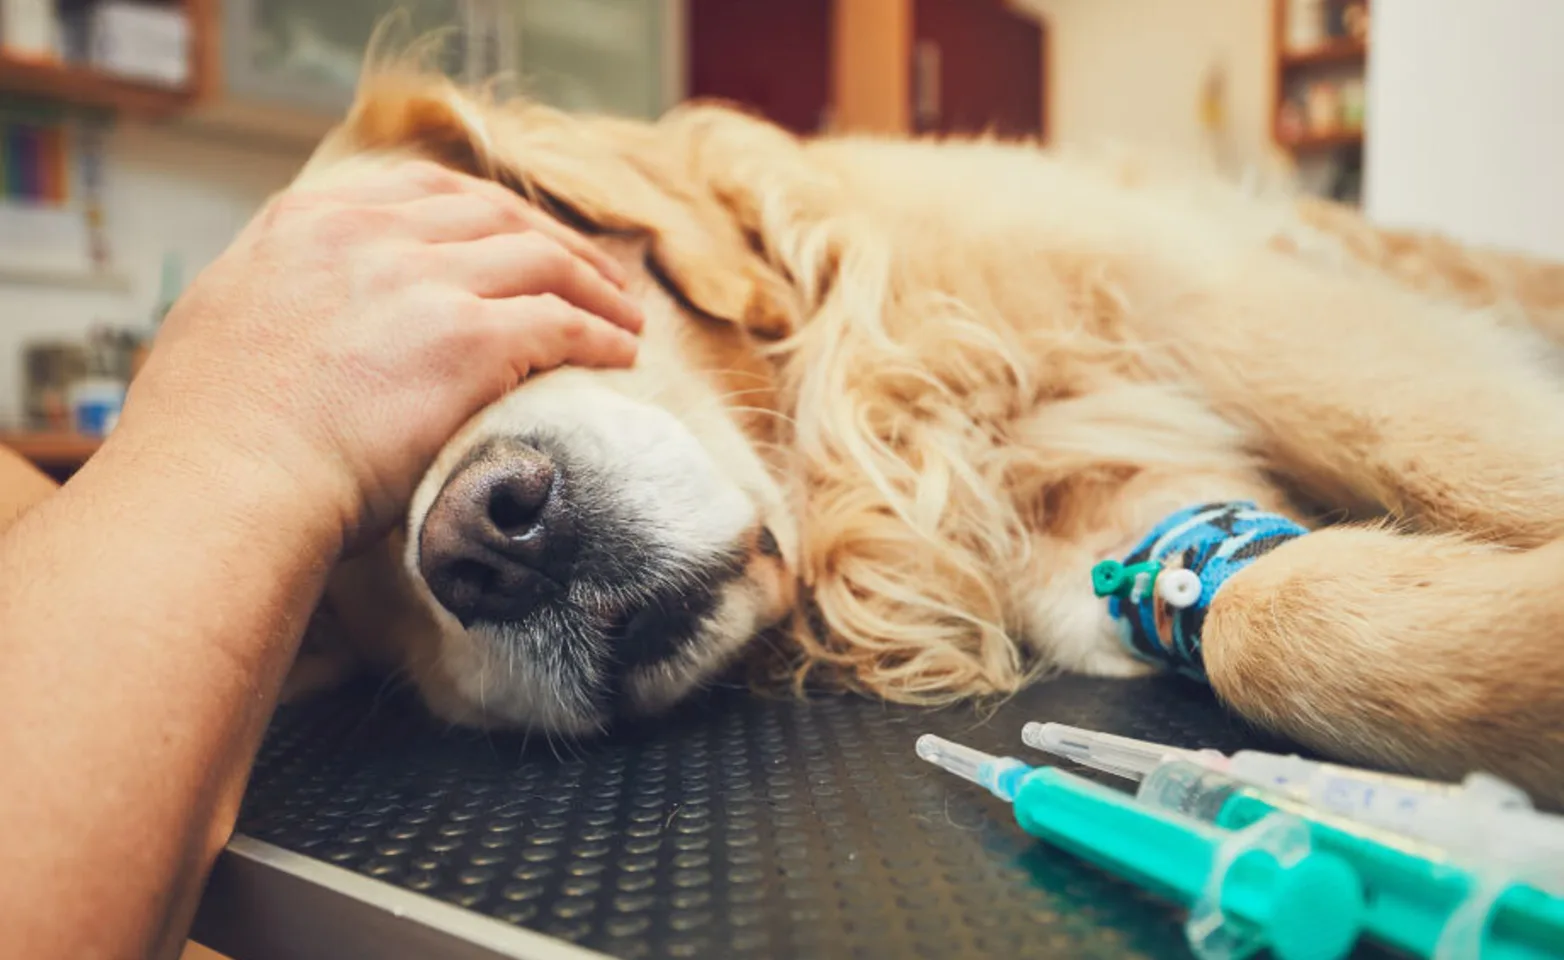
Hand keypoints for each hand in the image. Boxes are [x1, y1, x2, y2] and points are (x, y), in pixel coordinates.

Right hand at [120, 159, 642, 549]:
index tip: (520, 236)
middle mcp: (369, 235)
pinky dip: (600, 335)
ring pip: (540, 260)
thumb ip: (280, 302)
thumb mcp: (223, 326)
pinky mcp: (468, 338)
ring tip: (626, 317)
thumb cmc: (207, 439)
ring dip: (594, 287)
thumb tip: (305, 325)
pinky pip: (561, 323)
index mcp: (306, 222)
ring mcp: (422, 280)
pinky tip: (621, 354)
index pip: (422, 189)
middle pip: (494, 214)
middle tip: (595, 275)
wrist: (220, 484)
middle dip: (556, 242)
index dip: (487, 212)